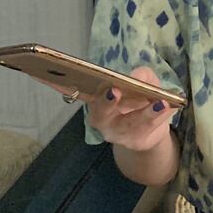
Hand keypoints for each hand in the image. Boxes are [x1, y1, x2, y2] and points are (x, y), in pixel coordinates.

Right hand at [31, 66, 179, 152]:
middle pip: (101, 112)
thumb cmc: (140, 99)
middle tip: (114, 90)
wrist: (149, 131)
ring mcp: (119, 133)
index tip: (44, 72)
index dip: (55, 83)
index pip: (70, 90)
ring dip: (146, 112)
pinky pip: (148, 129)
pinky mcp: (137, 141)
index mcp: (94, 100)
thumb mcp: (142, 82)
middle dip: (107, 102)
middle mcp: (102, 119)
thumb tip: (137, 77)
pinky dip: (159, 117)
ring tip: (159, 101)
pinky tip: (169, 105)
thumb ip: (141, 75)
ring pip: (131, 123)